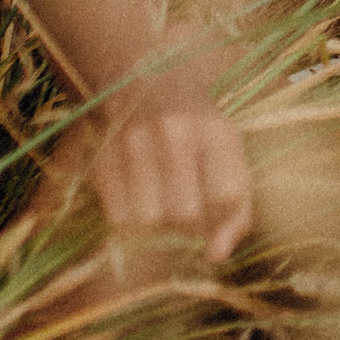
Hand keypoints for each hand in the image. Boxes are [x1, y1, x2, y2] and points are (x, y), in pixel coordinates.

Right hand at [85, 85, 256, 264]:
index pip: (226, 197)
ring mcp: (133, 142)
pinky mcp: (103, 156)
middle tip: (187, 215)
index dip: (223, 219)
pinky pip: (117, 216)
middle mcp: (174, 132)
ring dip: (156, 227)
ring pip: (147, 220)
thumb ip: (236, 210)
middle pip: (184, 214)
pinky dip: (130, 220)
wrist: (148, 83)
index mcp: (216, 131)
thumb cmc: (200, 134)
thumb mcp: (230, 158)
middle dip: (189, 228)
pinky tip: (139, 201)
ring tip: (162, 206)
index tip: (216, 217)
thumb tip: (216, 256)